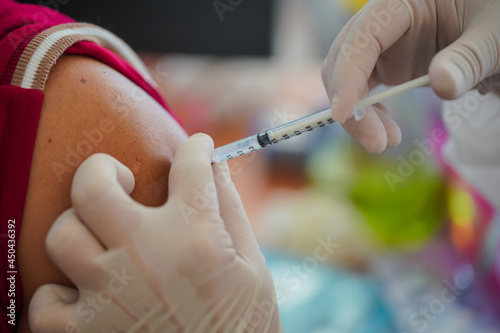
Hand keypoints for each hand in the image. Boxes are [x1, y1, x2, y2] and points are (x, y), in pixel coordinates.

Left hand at [29, 134, 281, 332]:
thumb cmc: (243, 326)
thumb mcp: (254, 267)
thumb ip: (231, 211)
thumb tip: (215, 165)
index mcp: (197, 238)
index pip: (190, 167)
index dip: (196, 148)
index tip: (196, 147)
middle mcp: (147, 257)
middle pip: (92, 187)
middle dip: (101, 169)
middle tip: (119, 179)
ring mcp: (109, 295)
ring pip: (62, 235)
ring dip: (81, 230)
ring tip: (103, 240)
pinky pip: (45, 300)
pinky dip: (61, 295)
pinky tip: (87, 294)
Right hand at [322, 0, 499, 152]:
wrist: (494, 28)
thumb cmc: (496, 19)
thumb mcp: (493, 35)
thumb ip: (469, 58)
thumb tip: (441, 84)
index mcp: (401, 3)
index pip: (362, 36)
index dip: (347, 74)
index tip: (344, 114)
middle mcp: (383, 23)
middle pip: (344, 60)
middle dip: (350, 103)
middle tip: (375, 142)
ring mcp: (382, 46)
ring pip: (346, 80)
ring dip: (357, 115)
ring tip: (383, 143)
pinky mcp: (386, 65)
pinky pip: (361, 91)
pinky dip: (367, 114)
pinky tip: (385, 132)